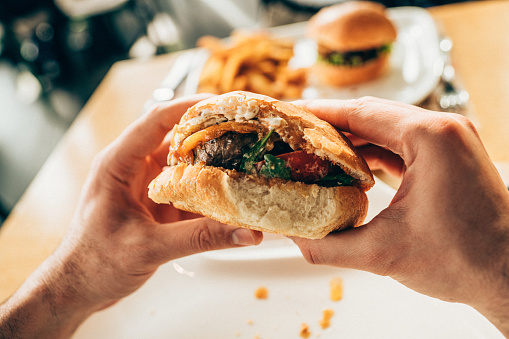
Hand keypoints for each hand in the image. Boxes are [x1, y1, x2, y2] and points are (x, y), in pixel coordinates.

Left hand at [0, 95, 261, 337]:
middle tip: (244, 132)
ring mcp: (146, 186)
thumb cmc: (95, 263)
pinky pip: (188, 190)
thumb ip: (200, 238)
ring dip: (214, 164)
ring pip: (185, 164)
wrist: (79, 288)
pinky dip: (209, 193)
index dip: (188, 107)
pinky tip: (232, 197)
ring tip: (247, 160)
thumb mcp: (149, 248)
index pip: (156, 121)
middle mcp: (133, 168)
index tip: (221, 104)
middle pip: (176, 138)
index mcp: (119, 164)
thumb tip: (246, 233)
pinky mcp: (157, 204)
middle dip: (210, 133)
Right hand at [292, 97, 508, 335]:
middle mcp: (444, 130)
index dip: (321, 112)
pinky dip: (375, 153)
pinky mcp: (451, 157)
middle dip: (333, 125)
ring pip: (388, 129)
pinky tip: (350, 166)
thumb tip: (293, 236)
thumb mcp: (384, 253)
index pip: (362, 112)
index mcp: (430, 138)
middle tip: (297, 133)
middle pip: (373, 115)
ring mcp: (451, 141)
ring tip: (316, 150)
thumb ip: (329, 246)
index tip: (292, 113)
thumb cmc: (464, 261)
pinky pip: (403, 145)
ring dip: (353, 139)